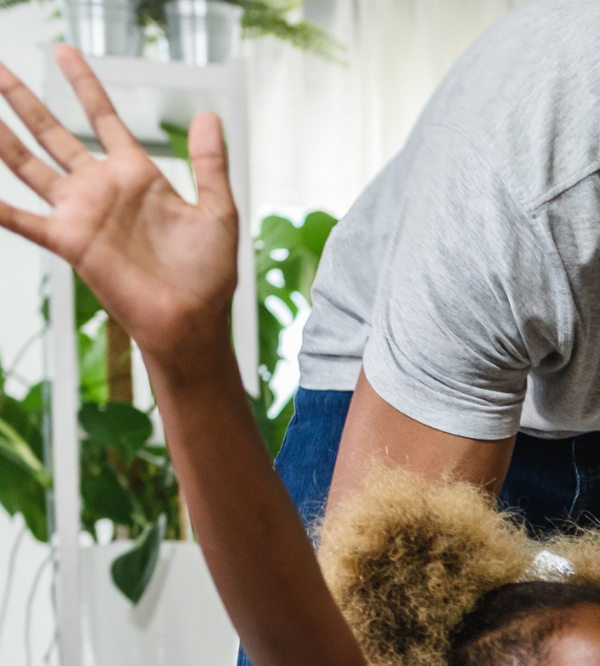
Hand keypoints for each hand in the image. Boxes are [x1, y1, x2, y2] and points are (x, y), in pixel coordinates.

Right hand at [0, 49, 238, 368]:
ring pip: (29, 164)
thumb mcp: (218, 210)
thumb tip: (210, 116)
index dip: (85, 85)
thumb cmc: (209, 273)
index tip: (65, 52)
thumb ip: (210, 164)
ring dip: (3, 138)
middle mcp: (102, 188)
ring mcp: (81, 213)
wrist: (194, 320)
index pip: (104, 118)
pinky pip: (21, 218)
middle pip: (54, 133)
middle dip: (25, 100)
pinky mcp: (69, 241)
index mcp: (138, 175)